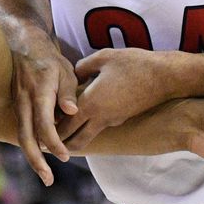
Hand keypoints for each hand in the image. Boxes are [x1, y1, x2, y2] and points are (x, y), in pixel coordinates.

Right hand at [9, 33, 77, 186]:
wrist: (25, 45)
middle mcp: (23, 101)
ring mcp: (18, 105)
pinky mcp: (17, 107)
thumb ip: (67, 92)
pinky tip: (41, 157)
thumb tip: (72, 110)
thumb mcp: (64, 70)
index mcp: (38, 92)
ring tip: (45, 175)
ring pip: (22, 136)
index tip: (65, 155)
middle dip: (36, 161)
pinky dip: (31, 145)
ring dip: (32, 157)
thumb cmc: (50, 59)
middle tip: (48, 180)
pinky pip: (23, 130)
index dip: (54, 142)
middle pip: (25, 137)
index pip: (43, 124)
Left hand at [57, 48, 187, 149]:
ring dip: (75, 137)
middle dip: (60, 145)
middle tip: (47, 145)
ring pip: (89, 136)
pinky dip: (89, 127)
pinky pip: (101, 127)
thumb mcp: (104, 58)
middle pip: (76, 140)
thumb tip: (72, 74)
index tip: (38, 135)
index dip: (50, 132)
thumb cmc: (134, 64)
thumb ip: (83, 67)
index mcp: (91, 103)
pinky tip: (84, 118)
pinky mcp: (124, 118)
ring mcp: (114, 120)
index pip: (65, 125)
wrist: (166, 77)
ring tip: (61, 135)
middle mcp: (101, 117)